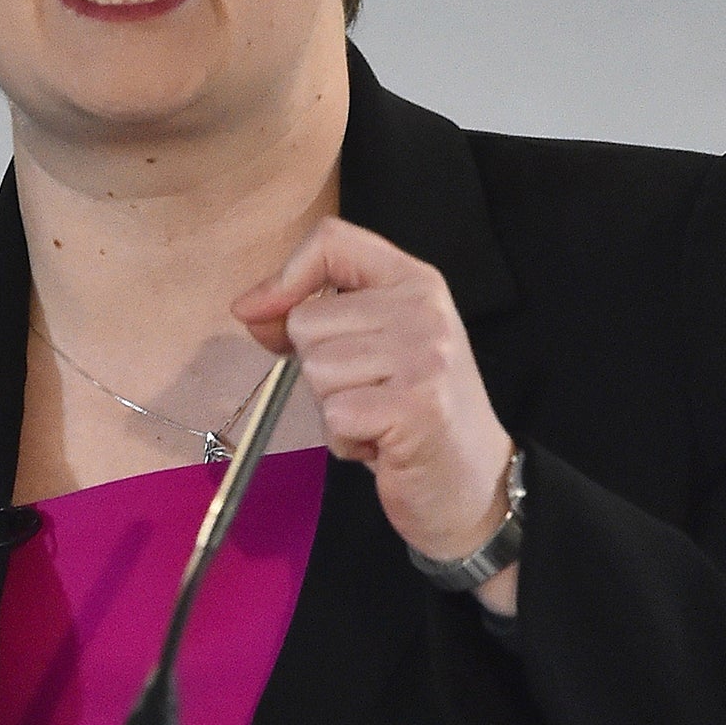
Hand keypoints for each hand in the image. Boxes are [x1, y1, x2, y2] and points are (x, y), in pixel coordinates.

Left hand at [232, 217, 518, 609]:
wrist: (477, 484)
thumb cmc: (413, 412)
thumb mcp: (373, 345)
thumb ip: (314, 316)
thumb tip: (248, 307)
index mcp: (414, 280)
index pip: (332, 240)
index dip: (285, 278)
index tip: (265, 315)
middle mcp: (423, 309)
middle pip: (307, 322)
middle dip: (320, 371)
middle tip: (368, 394)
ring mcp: (424, 356)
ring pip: (316, 370)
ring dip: (334, 408)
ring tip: (378, 418)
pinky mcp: (415, 407)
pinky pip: (334, 415)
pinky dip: (345, 440)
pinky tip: (383, 443)